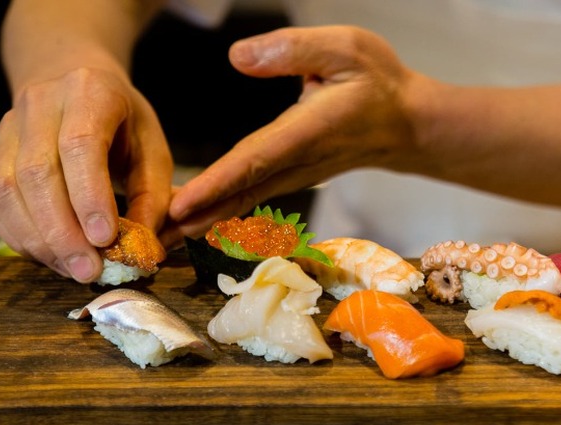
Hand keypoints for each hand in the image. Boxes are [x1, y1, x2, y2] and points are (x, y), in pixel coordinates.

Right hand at [0, 67, 172, 281]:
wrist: (73, 80)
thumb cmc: (122, 122)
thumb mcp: (152, 148)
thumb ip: (153, 196)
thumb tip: (144, 248)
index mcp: (89, 93)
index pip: (80, 146)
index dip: (89, 195)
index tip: (105, 238)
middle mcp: (40, 105)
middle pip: (37, 173)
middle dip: (63, 230)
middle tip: (90, 269)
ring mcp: (8, 129)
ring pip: (7, 190)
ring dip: (40, 239)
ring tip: (74, 269)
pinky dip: (21, 236)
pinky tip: (51, 257)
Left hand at [163, 26, 423, 244]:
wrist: (408, 125)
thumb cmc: (380, 83)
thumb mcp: (345, 48)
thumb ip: (293, 50)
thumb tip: (236, 57)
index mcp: (307, 130)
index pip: (255, 159)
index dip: (217, 182)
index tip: (181, 205)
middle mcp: (299, 162)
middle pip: (240, 193)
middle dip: (196, 217)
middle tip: (152, 240)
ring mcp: (297, 175)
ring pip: (244, 201)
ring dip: (203, 221)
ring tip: (162, 238)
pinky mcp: (294, 178)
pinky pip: (252, 197)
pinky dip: (221, 212)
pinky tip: (196, 221)